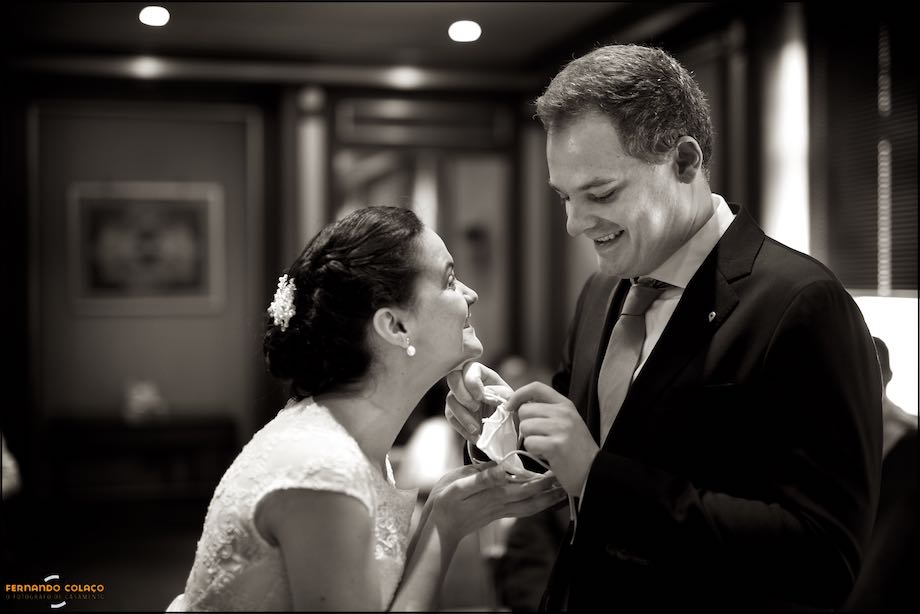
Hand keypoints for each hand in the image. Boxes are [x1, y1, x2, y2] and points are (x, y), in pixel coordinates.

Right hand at [427, 462, 565, 549]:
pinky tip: (542, 501)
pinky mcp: (497, 514)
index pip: (524, 486)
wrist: (438, 530)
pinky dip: (536, 505)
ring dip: (547, 500)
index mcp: (494, 494)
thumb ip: (479, 479)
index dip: (542, 479)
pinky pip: (522, 511)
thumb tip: (502, 469)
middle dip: (551, 490)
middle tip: (568, 478)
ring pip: (530, 507)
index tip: (556, 468)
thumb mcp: (456, 487)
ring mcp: (500, 511)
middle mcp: (501, 504)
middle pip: (533, 498)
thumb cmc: (444, 504)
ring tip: (563, 491)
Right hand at [445, 362, 512, 443]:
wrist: (501, 422)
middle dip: (463, 396)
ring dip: (463, 416)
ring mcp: (457, 395)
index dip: (472, 382)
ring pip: (450, 400)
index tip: (481, 397)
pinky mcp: (453, 411)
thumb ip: (502, 394)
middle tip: (476, 408)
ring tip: (476, 428)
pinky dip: (462, 428)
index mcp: (480, 373)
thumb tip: (491, 394)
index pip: (469, 368)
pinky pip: (451, 417)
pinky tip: (474, 435)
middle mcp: (465, 381)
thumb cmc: (506, 404)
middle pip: (453, 379)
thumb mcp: (510, 398)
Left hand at [505, 382, 598, 495]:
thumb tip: (517, 407)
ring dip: (530, 440)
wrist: (594, 471)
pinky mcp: (555, 445)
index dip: (519, 394)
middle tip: (539, 437)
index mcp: (565, 405)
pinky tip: (547, 455)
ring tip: (545, 447)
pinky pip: (529, 443)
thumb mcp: (566, 423)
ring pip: (525, 427)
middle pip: (525, 410)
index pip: (537, 388)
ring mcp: (560, 428)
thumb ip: (547, 412)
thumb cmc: (576, 449)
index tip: (510, 406)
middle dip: (526, 426)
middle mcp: (563, 413)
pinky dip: (534, 452)